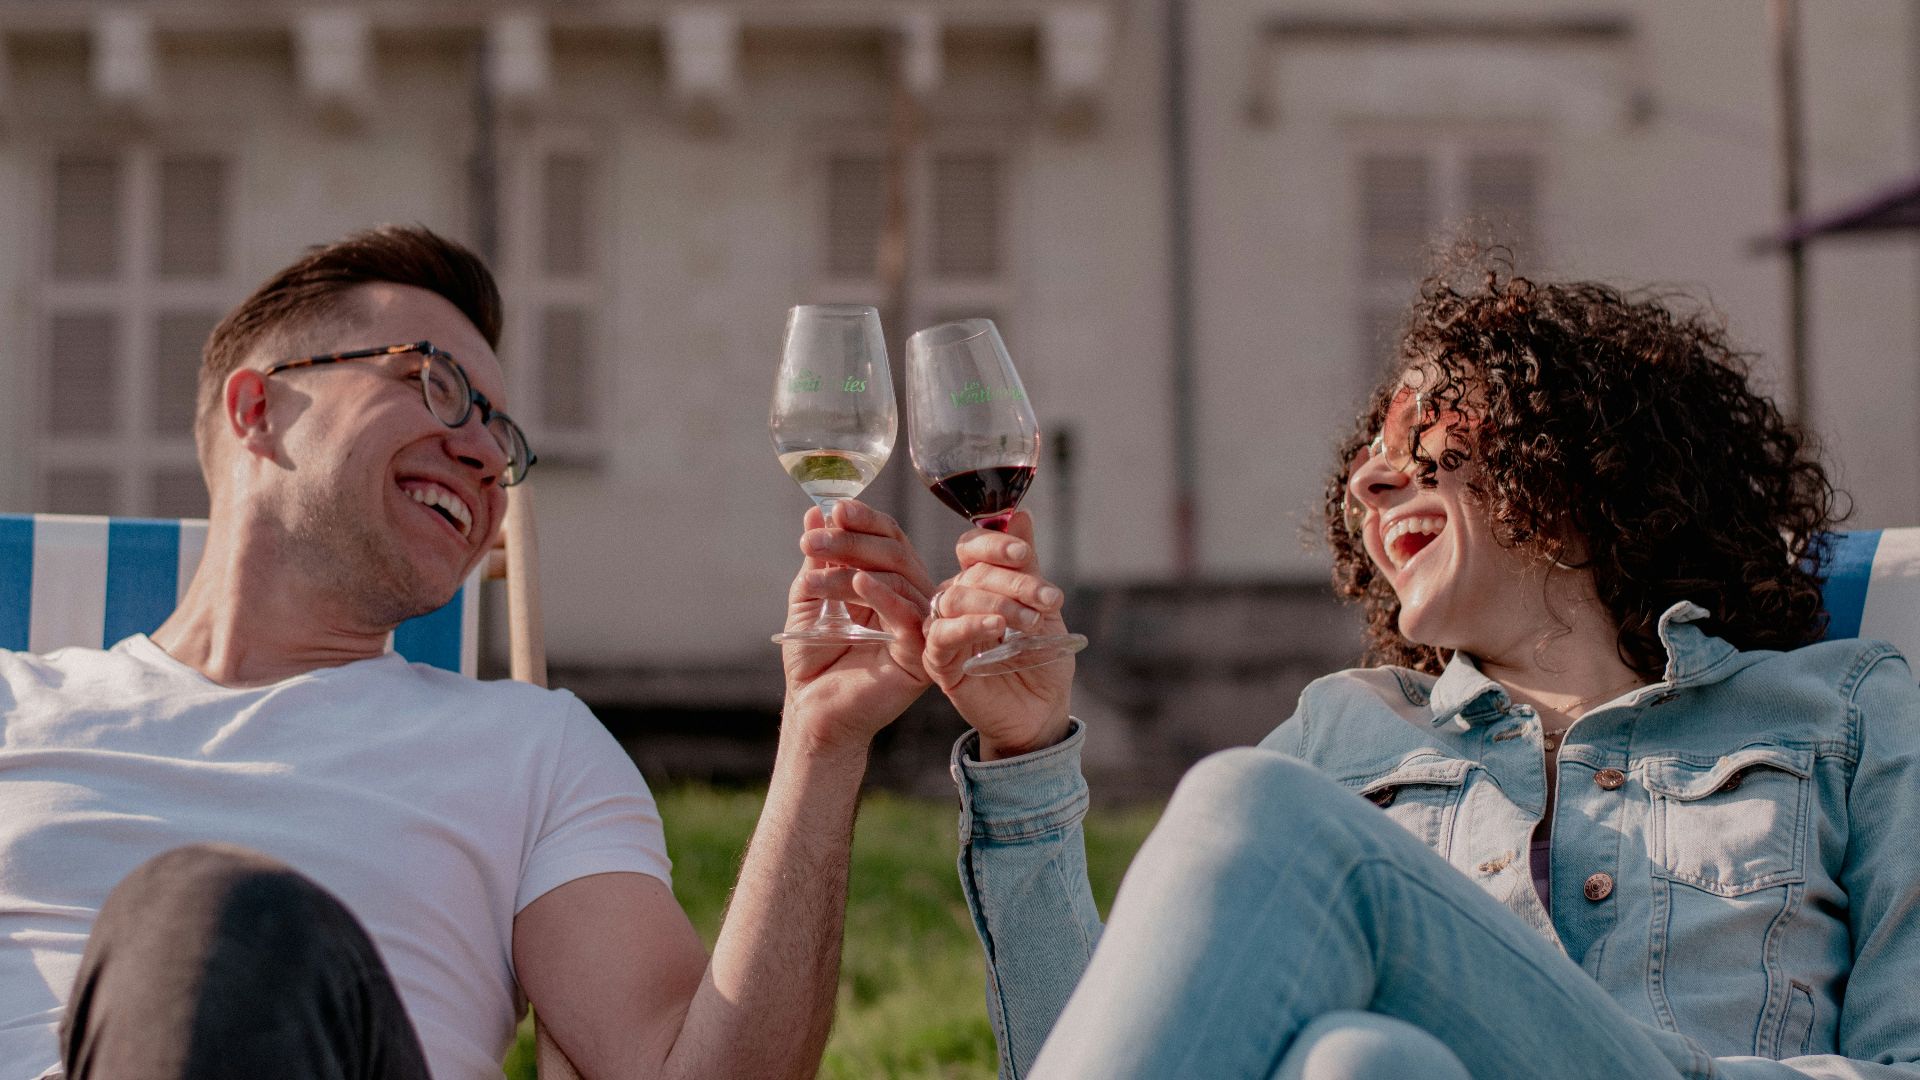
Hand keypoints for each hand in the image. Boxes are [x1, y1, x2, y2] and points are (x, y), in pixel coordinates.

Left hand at [781, 500, 934, 754]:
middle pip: (895, 553)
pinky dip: (883, 595)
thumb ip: (819, 559)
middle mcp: (911, 600)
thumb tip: (817, 511)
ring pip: (898, 578)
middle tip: (810, 542)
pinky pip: (909, 617)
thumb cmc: (813, 660)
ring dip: (851, 568)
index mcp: (890, 583)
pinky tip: (857, 583)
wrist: (811, 710)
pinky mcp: (921, 656)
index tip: (835, 508)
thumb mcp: (810, 598)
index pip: (889, 538)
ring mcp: (919, 627)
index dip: (865, 519)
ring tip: (811, 579)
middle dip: (852, 541)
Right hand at [923, 511, 1073, 760]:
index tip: (1023, 553)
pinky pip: (942, 635)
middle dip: (1013, 581)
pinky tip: (996, 626)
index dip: (994, 544)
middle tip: (1048, 598)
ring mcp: (945, 631)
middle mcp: (957, 602)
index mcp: (979, 584)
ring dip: (997, 603)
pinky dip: (969, 625)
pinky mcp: (940, 662)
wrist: (1042, 711)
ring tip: (1029, 621)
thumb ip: (1027, 565)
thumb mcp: (1042, 607)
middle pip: (972, 574)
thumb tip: (1020, 514)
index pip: (971, 549)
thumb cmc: (1041, 660)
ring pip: (957, 599)